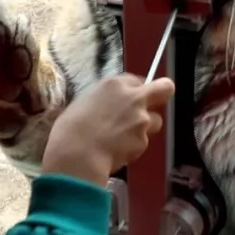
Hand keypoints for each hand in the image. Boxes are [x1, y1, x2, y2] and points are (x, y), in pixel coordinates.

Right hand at [42, 74, 174, 186]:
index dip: (134, 90)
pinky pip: (143, 142)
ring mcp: (142, 120)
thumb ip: (104, 101)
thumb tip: (110, 107)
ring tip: (125, 138)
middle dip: (162, 93)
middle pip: (164, 88)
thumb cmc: (70, 129)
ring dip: (145, 127)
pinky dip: (133, 147)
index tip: (129, 98)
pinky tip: (117, 152)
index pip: (136, 80)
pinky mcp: (143, 141)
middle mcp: (133, 98)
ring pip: (156, 121)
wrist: (77, 154)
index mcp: (114, 84)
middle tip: (155, 102)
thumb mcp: (83, 103)